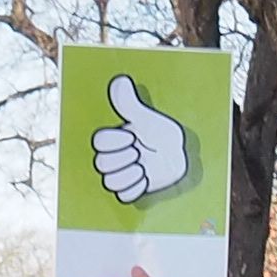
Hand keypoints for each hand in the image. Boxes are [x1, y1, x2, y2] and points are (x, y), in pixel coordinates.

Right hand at [89, 74, 192, 203]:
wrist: (179, 154)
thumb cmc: (162, 133)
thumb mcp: (147, 118)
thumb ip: (130, 103)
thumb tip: (120, 80)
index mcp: (113, 139)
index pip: (97, 142)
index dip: (114, 142)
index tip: (132, 137)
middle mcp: (113, 157)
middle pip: (101, 164)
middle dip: (123, 159)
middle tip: (140, 153)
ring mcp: (122, 175)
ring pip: (109, 182)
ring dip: (129, 175)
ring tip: (144, 167)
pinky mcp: (132, 190)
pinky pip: (123, 196)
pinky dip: (135, 189)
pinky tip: (146, 178)